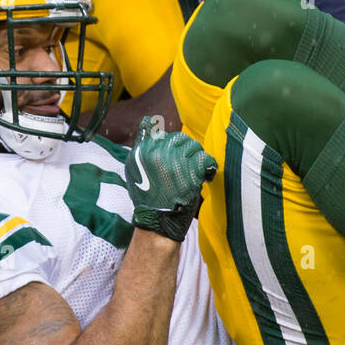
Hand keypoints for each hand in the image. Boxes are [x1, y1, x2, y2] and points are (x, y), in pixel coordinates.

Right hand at [125, 115, 215, 241]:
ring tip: (196, 173)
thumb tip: (147, 120)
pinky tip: (206, 176)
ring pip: (195, 147)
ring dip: (197, 159)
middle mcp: (157, 153)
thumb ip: (141, 145)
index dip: (173, 149)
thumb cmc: (147, 197)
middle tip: (188, 167)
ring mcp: (174, 162)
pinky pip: (206, 159)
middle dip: (187, 152)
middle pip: (181, 139)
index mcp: (143, 151)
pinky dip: (209, 167)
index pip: (164, 136)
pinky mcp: (190, 172)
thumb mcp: (135, 169)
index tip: (174, 162)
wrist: (157, 224)